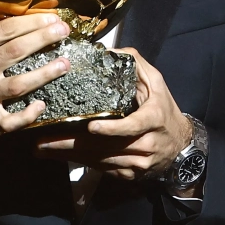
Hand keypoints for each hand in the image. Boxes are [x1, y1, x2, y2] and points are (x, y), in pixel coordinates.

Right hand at [0, 0, 71, 152]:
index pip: (5, 31)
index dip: (32, 23)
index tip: (54, 18)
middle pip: (15, 54)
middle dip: (43, 41)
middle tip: (65, 32)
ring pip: (17, 87)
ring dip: (44, 75)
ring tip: (66, 63)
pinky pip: (8, 121)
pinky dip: (26, 116)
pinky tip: (43, 104)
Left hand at [35, 48, 192, 181]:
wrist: (181, 146)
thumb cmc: (164, 110)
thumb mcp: (157, 83)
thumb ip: (135, 64)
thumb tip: (109, 50)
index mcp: (152, 119)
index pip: (132, 127)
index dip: (111, 129)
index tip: (91, 127)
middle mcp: (145, 144)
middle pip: (105, 148)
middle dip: (71, 145)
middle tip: (43, 141)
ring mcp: (137, 163)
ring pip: (99, 161)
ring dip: (69, 156)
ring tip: (43, 148)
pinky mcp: (129, 174)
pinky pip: (101, 168)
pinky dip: (79, 162)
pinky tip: (59, 156)